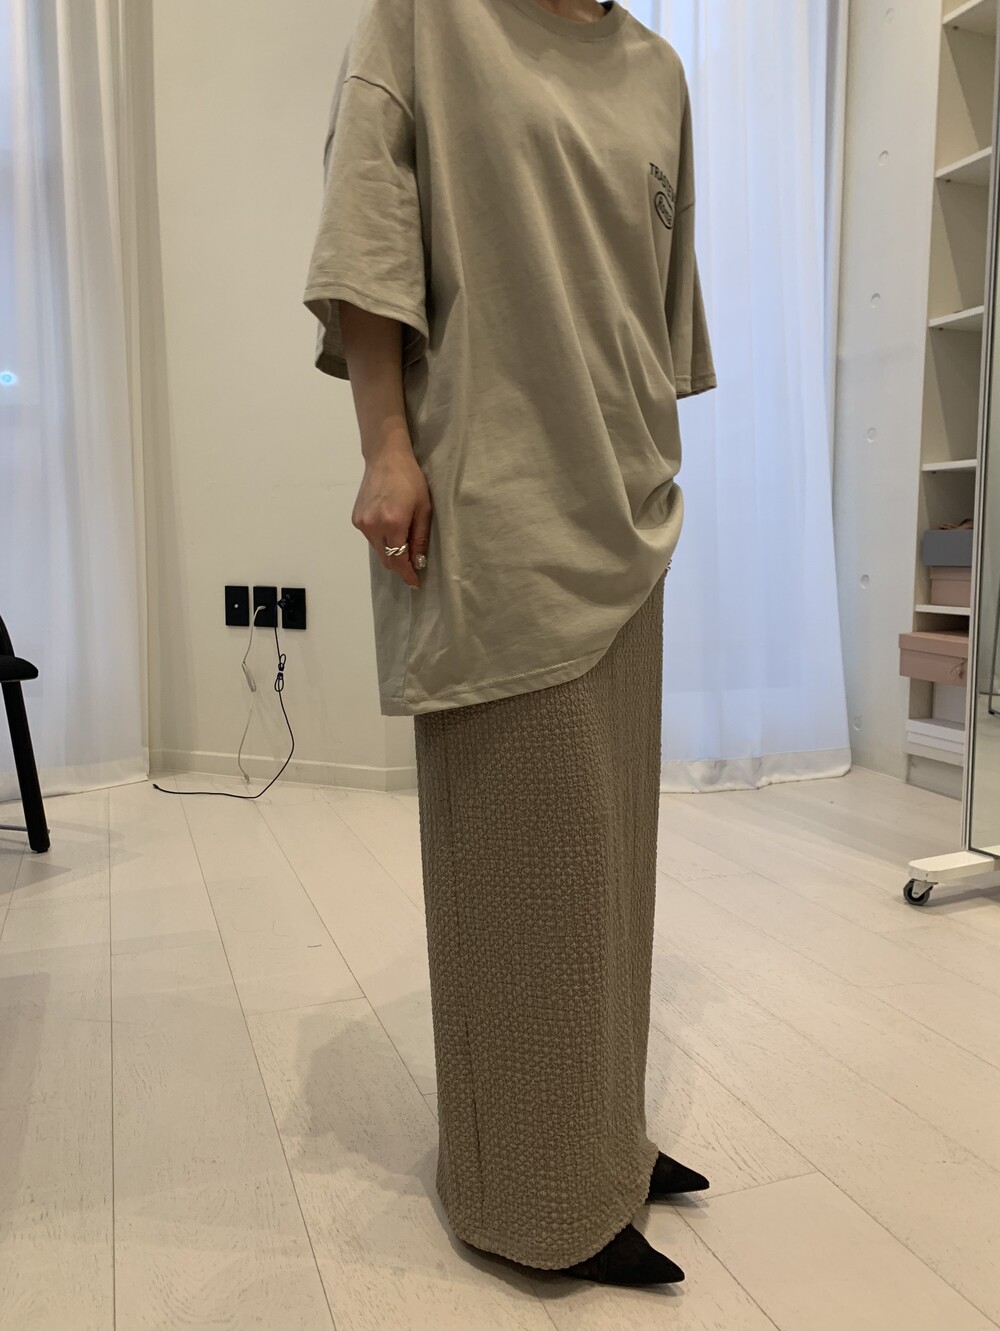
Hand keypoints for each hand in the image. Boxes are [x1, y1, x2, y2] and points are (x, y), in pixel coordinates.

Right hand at [352, 439, 431, 589]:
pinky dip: (381, 539)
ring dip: (390, 551)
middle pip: (386, 558)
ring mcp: (361, 523)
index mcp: (392, 523)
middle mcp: (373, 526)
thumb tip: (418, 562)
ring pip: (377, 549)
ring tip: (402, 540)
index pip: (398, 560)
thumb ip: (419, 538)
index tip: (415, 583)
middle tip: (413, 565)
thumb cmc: (410, 480)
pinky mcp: (356, 519)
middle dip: (400, 564)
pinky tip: (390, 527)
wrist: (385, 458)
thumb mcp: (423, 509)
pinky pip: (371, 538)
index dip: (406, 574)